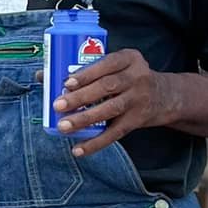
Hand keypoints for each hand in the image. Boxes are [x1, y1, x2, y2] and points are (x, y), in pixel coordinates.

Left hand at [55, 49, 176, 156]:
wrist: (166, 96)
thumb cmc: (128, 78)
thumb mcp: (116, 66)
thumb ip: (85, 69)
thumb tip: (41, 77)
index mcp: (129, 58)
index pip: (107, 63)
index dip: (86, 74)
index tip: (66, 82)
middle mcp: (138, 77)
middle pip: (107, 87)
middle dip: (81, 97)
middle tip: (58, 105)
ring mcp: (139, 99)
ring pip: (110, 109)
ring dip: (85, 119)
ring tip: (63, 126)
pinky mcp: (138, 120)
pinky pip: (115, 133)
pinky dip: (95, 143)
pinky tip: (78, 149)